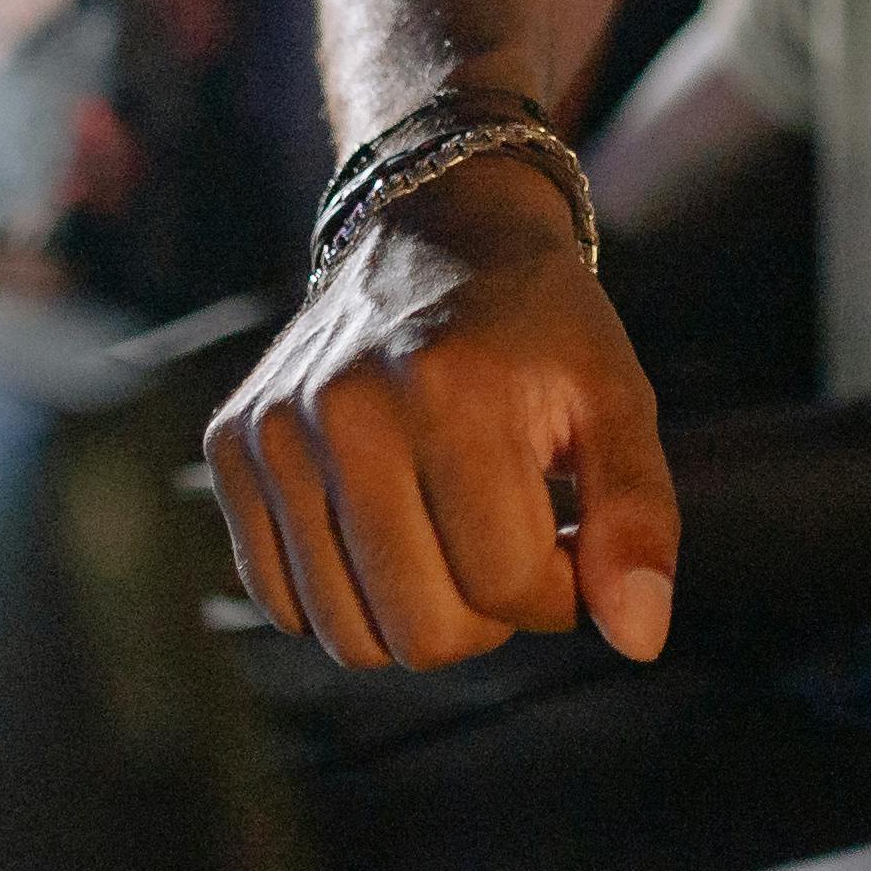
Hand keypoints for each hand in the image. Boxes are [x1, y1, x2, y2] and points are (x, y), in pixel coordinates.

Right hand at [204, 159, 680, 667]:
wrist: (434, 233)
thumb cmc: (538, 330)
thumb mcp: (615, 399)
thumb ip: (637, 517)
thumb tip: (638, 637)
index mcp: (451, 391)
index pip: (506, 586)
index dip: (559, 591)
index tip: (570, 538)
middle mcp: (345, 408)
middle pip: (423, 632)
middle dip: (490, 615)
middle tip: (511, 541)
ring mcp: (275, 429)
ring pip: (349, 637)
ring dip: (418, 614)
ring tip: (453, 534)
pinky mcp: (231, 445)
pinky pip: (283, 604)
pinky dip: (347, 598)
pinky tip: (390, 531)